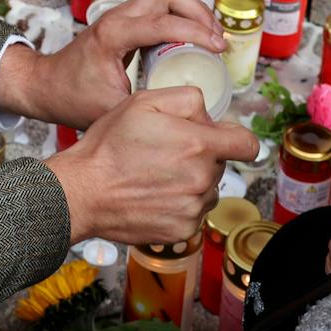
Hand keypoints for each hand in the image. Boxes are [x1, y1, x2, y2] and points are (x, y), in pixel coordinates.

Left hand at [1, 0, 225, 128]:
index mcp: (112, 34)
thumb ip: (146, 109)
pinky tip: (192, 39)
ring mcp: (119, 16)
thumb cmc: (70, 98)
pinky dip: (179, 17)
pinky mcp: (122, 22)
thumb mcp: (111, 109)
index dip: (196, 33)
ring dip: (190, 11)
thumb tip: (184, 114)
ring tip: (211, 36)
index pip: (163, 23)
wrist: (44, 86)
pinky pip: (157, 8)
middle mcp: (116, 17)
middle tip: (217, 38)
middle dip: (198, 11)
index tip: (218, 49)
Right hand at [44, 87, 259, 245]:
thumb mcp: (143, 102)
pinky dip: (179, 204)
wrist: (83, 192)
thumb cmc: (109, 147)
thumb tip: (209, 115)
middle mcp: (202, 179)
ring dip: (191, 181)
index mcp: (199, 145)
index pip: (247, 144)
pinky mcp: (182, 230)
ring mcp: (193, 208)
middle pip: (220, 164)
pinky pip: (193, 212)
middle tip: (165, 152)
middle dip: (201, 155)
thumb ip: (187, 100)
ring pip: (207, 188)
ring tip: (156, 175)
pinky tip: (153, 195)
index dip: (235, 137)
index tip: (222, 138)